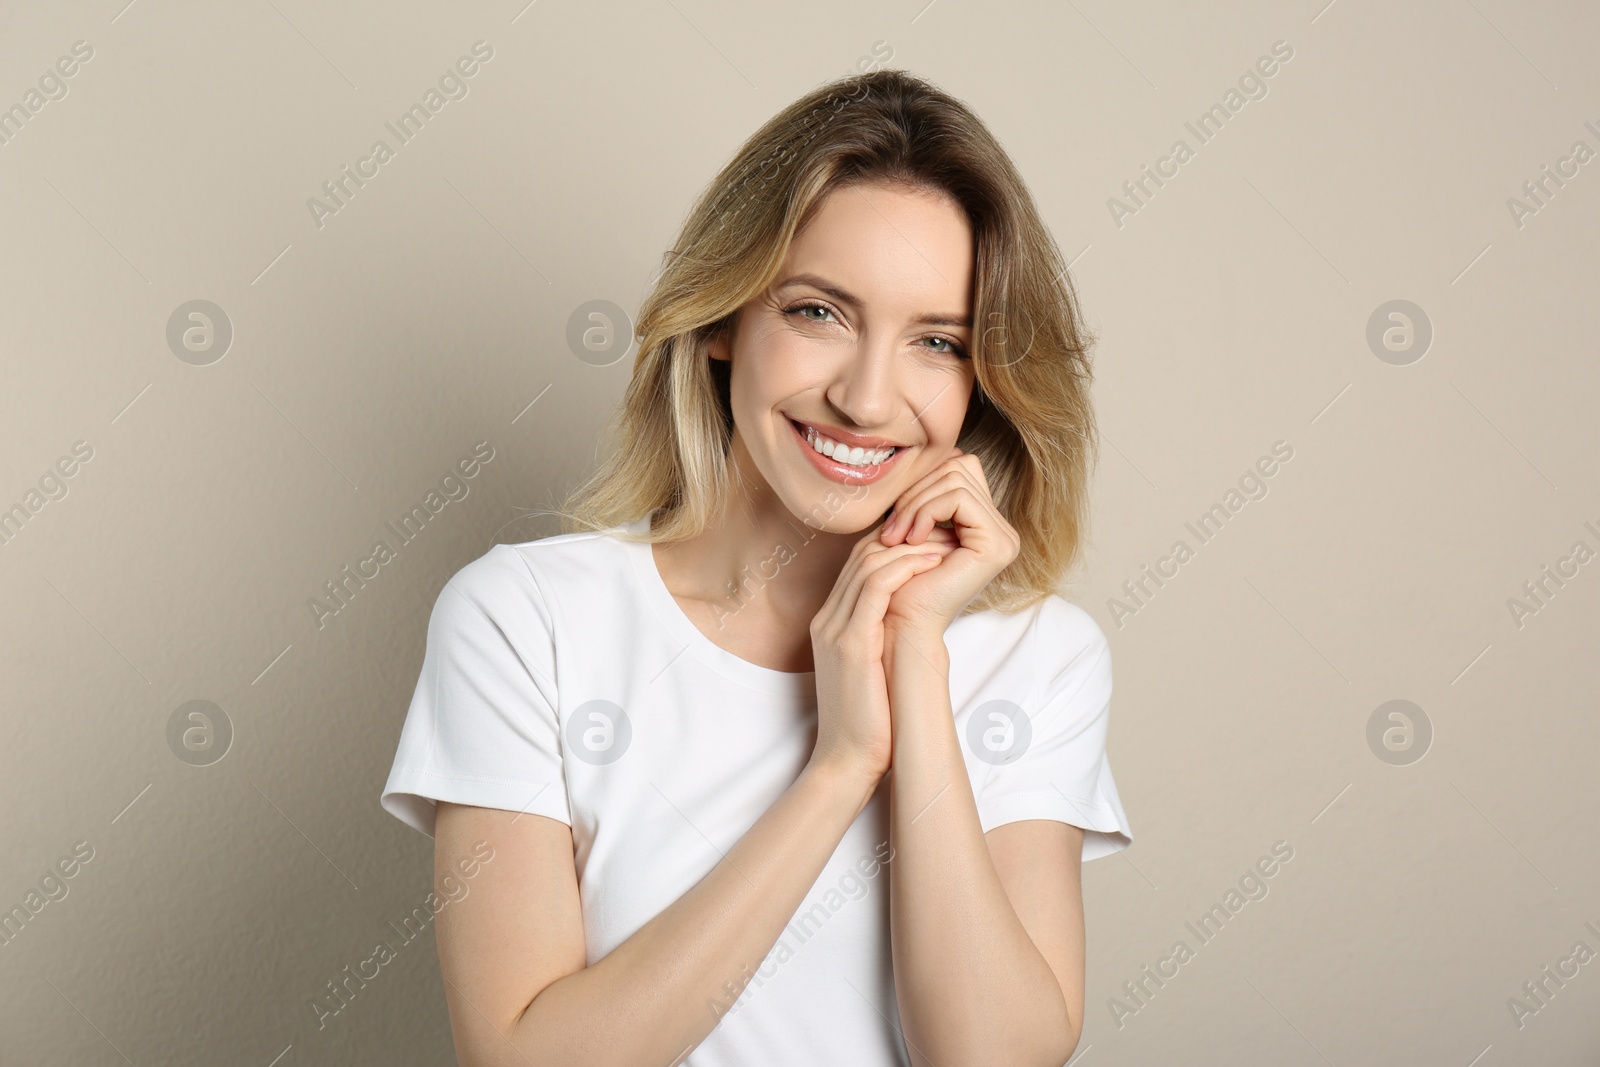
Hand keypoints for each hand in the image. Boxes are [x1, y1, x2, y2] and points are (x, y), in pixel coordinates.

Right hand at [807, 519, 948, 783]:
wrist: (847, 762)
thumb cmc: (868, 722)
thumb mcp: (872, 671)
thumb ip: (883, 640)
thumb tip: (916, 624)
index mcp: (829, 624)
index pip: (857, 565)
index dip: (894, 546)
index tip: (930, 542)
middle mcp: (826, 620)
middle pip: (860, 556)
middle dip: (903, 537)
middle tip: (941, 531)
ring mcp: (834, 630)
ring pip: (868, 564)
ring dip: (910, 548)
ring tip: (944, 543)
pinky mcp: (850, 644)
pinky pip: (875, 588)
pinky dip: (905, 568)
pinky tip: (932, 564)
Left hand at [877, 447, 1019, 637]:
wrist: (900, 624)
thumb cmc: (899, 580)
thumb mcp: (912, 527)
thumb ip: (927, 493)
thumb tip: (937, 452)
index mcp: (984, 524)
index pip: (958, 467)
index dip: (921, 484)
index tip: (894, 519)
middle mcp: (1001, 529)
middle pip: (959, 466)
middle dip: (916, 491)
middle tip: (891, 529)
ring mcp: (1004, 538)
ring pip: (956, 477)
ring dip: (916, 504)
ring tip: (896, 537)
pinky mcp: (997, 544)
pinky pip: (958, 497)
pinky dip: (926, 511)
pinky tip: (910, 540)